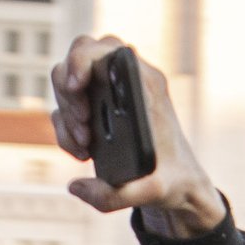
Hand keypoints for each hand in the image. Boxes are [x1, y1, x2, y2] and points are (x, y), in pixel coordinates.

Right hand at [51, 35, 229, 237]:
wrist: (178, 184)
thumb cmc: (172, 180)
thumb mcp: (152, 193)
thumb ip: (115, 196)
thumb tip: (76, 187)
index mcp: (145, 84)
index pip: (107, 48)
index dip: (83, 60)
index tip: (77, 88)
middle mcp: (125, 80)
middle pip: (80, 55)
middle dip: (69, 90)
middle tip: (84, 124)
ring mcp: (108, 92)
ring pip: (67, 81)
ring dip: (66, 114)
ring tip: (85, 144)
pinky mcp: (96, 109)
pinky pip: (67, 108)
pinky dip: (66, 130)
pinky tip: (83, 153)